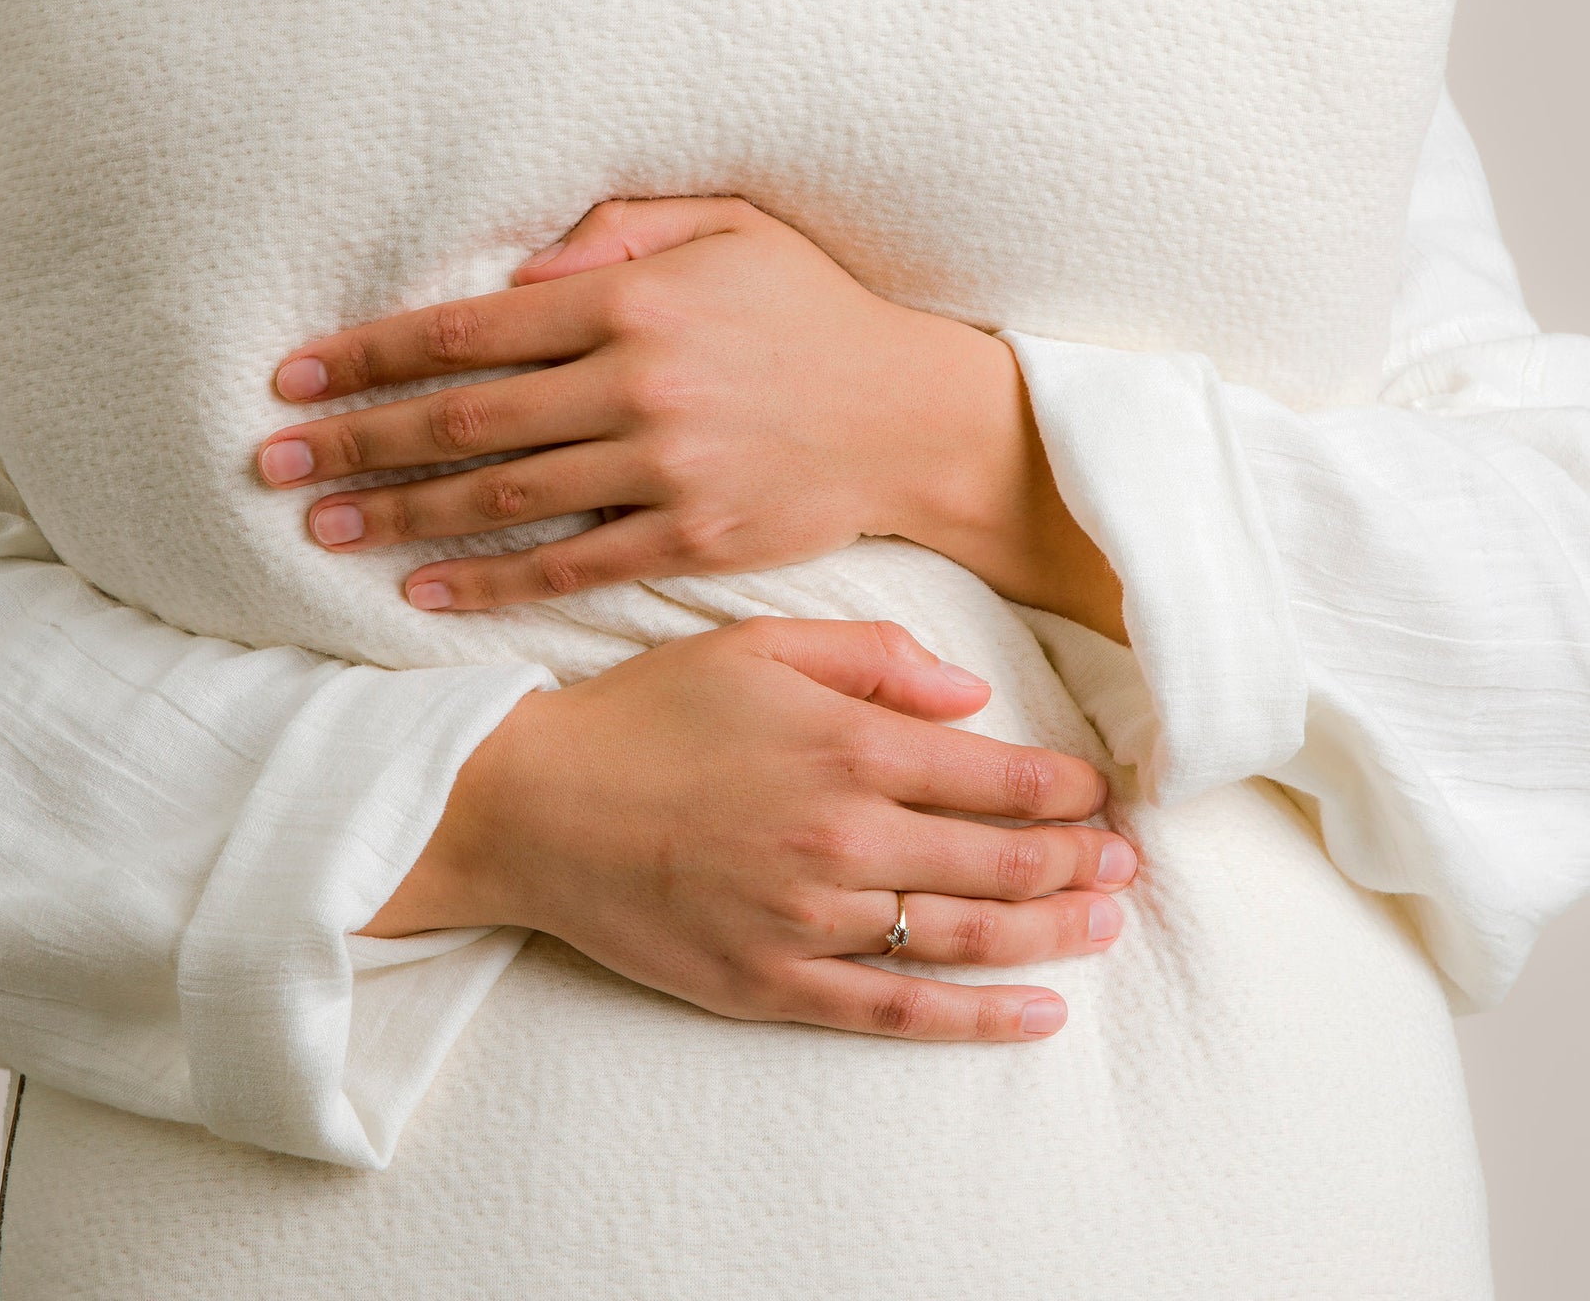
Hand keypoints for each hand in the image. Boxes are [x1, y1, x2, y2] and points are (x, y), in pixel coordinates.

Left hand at [259, 196, 1123, 637]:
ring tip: (323, 527)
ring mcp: (666, 467)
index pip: (468, 329)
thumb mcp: (728, 229)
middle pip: (464, 419)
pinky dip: (493, 580)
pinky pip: (573, 564)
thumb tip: (517, 268)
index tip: (295, 376)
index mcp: (633, 299)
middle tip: (272, 464)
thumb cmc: (812, 311)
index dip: (371, 354)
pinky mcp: (694, 538)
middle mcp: (638, 383)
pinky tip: (425, 588)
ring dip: (401, 515)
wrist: (914, 415)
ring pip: (503, 498)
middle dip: (357, 441)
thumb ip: (616, 233)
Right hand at [363, 617, 1137, 1039]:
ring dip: (1053, 933)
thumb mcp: (755, 643)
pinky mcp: (774, 984)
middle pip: (1001, 863)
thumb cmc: (647, 714)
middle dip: (1080, 862)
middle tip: (1127, 862)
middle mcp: (844, 839)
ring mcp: (811, 921)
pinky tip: (1039, 1014)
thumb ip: (871, 655)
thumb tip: (970, 693)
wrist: (535, 805)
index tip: (1104, 792)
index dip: (1068, 788)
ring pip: (965, 937)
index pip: (999, 777)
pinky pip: (897, 1009)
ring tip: (1108, 925)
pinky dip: (977, 1017)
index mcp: (848, 747)